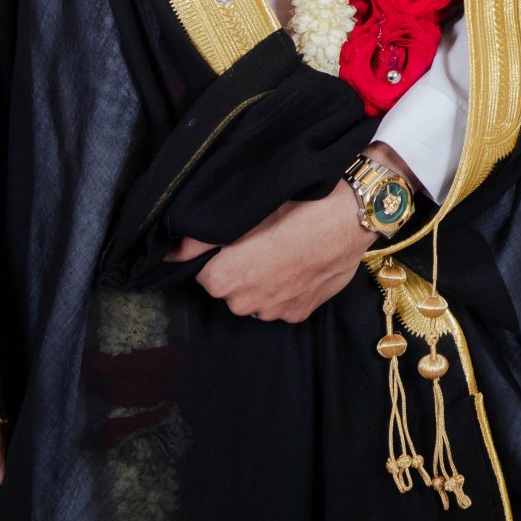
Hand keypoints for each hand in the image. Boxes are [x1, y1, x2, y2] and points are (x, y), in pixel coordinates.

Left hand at [168, 180, 372, 323]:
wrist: (350, 216)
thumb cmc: (296, 208)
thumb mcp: (244, 212)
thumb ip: (200, 239)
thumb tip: (170, 253)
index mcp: (222, 279)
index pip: (204, 270)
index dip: (220, 252)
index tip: (239, 236)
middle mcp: (243, 304)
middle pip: (230, 286)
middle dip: (242, 268)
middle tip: (265, 239)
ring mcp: (274, 311)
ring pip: (257, 296)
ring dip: (265, 280)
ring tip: (287, 249)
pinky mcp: (301, 312)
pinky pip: (283, 303)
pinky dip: (289, 288)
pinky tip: (303, 263)